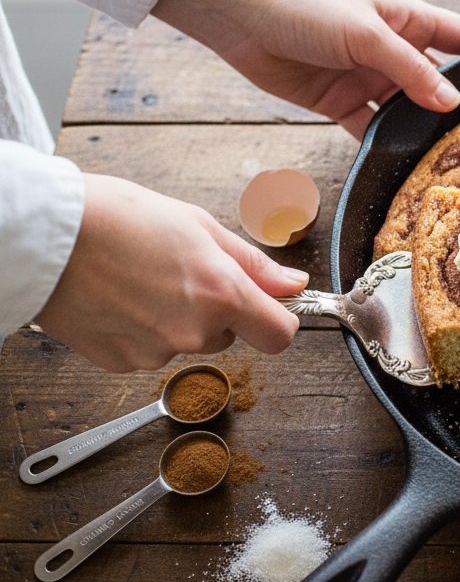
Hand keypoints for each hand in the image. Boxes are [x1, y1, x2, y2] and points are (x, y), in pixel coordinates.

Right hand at [34, 174, 306, 371]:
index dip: (278, 320)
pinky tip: (119, 297)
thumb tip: (293, 284)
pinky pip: (150, 350)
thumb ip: (252, 264)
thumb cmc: (118, 217)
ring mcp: (155, 352)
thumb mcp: (199, 226)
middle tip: (180, 270)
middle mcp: (194, 332)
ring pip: (187, 342)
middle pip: (229, 335)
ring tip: (142, 278)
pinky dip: (142, 330)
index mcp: (222, 295)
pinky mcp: (120, 363)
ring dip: (177, 318)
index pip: (280, 335)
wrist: (44, 234)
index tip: (269, 306)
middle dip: (216, 309)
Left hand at [151, 0, 459, 138]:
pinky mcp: (341, 104)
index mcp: (408, 20)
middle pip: (439, 82)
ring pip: (408, 112)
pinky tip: (405, 164)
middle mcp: (394, 51)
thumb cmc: (304, 6)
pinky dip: (387, 146)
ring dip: (424, 131)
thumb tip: (451, 102)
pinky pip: (373, 130)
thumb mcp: (366, 34)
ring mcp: (369, 79)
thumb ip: (410, 70)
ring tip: (453, 158)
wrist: (240, 15)